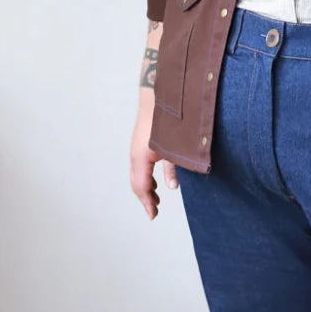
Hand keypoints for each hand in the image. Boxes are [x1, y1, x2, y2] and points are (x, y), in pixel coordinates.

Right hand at [129, 103, 177, 219]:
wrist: (158, 95)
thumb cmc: (166, 121)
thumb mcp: (174, 148)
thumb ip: (173, 168)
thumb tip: (172, 187)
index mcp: (141, 158)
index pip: (141, 187)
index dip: (147, 203)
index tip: (153, 216)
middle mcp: (136, 155)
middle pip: (137, 182)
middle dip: (145, 197)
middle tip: (154, 210)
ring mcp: (138, 148)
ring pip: (138, 173)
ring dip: (146, 187)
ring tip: (155, 197)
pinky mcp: (142, 143)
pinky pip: (142, 164)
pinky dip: (148, 175)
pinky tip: (156, 179)